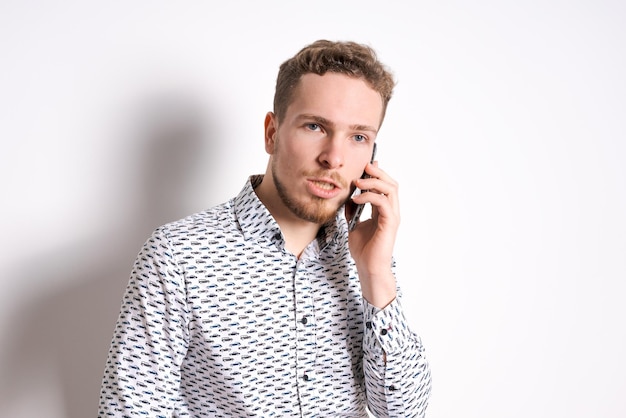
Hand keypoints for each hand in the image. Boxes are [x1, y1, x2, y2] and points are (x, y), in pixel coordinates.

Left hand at [346, 161, 399, 307]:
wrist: (368, 267)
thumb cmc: (363, 249)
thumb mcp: (353, 225)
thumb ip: (352, 211)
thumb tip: (347, 198)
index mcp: (384, 211)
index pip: (384, 187)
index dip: (377, 174)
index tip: (365, 166)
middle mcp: (391, 211)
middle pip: (391, 184)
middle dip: (378, 172)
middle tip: (364, 167)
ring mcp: (392, 216)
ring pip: (391, 189)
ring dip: (374, 182)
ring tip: (358, 182)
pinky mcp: (390, 223)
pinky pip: (383, 203)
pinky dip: (369, 197)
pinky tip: (356, 199)